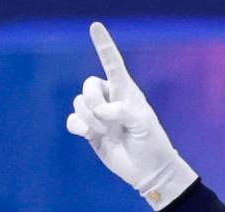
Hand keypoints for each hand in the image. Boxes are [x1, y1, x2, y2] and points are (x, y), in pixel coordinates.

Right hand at [65, 22, 195, 209]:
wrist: (149, 172)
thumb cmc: (152, 144)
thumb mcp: (144, 126)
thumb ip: (124, 112)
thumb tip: (101, 111)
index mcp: (126, 92)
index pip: (113, 64)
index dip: (104, 46)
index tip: (95, 26)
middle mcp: (109, 99)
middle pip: (88, 85)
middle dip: (94, 101)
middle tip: (108, 119)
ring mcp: (97, 115)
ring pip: (78, 103)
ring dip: (89, 119)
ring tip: (106, 132)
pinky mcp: (88, 130)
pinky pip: (72, 120)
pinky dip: (77, 126)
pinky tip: (89, 134)